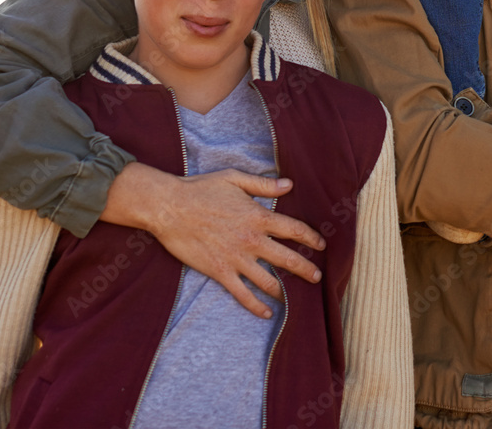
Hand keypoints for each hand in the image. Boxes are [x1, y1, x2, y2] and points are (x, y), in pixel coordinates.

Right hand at [102, 163, 325, 317]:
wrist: (170, 207)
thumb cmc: (201, 189)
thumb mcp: (235, 178)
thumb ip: (263, 184)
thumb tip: (289, 184)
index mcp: (258, 216)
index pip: (294, 229)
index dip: (311, 238)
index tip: (321, 245)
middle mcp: (252, 240)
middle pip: (288, 259)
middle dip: (306, 270)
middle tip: (318, 277)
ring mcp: (236, 259)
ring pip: (269, 281)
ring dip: (286, 291)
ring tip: (297, 298)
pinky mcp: (220, 272)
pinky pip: (243, 294)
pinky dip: (257, 306)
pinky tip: (267, 312)